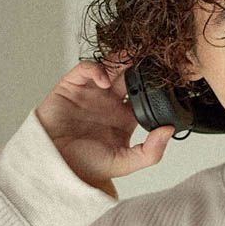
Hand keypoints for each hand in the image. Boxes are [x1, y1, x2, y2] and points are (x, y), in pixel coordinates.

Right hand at [35, 53, 175, 194]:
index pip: (144, 96)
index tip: (166, 81)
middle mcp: (110, 103)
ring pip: (110, 68)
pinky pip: (86, 69)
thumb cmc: (85, 166)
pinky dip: (96, 69)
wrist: (55, 165)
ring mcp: (92, 92)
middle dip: (139, 66)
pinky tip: (104, 81)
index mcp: (125, 118)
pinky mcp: (72, 86)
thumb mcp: (125, 163)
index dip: (154, 87)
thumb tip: (169, 131)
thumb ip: (150, 151)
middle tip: (150, 59)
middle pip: (129, 76)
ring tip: (129, 60)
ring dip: (120, 61)